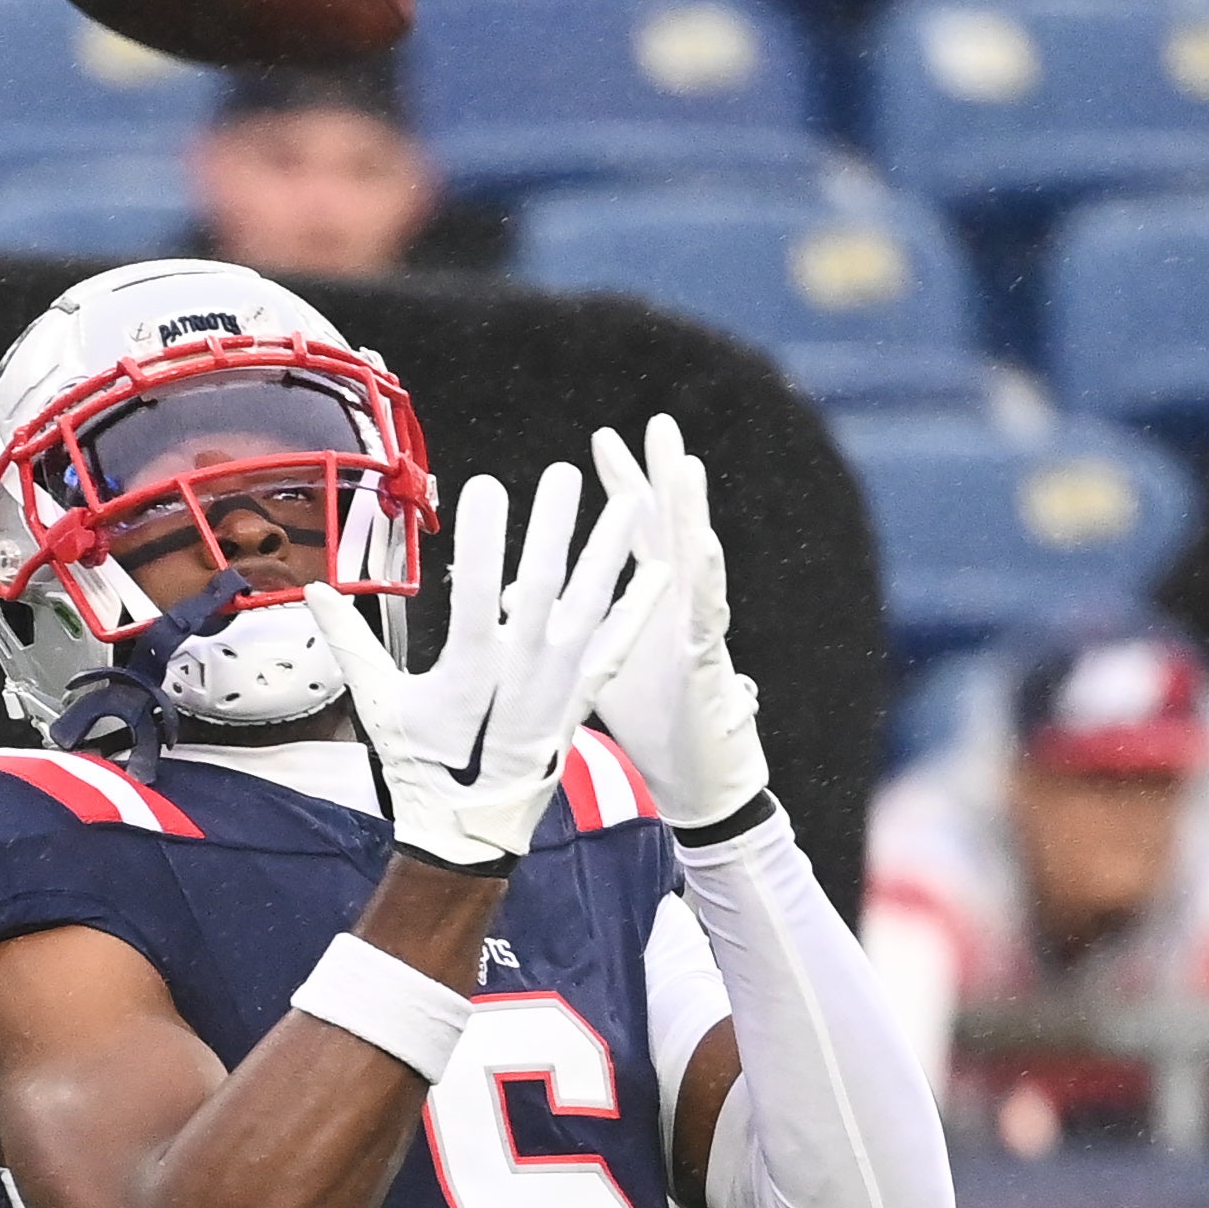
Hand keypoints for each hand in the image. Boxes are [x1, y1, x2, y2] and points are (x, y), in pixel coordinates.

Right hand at [304, 461, 663, 871]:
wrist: (468, 828)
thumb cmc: (421, 764)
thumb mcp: (378, 704)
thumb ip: (350, 643)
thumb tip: (314, 591)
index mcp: (468, 668)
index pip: (473, 591)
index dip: (480, 539)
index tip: (486, 486)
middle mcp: (521, 670)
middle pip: (541, 587)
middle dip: (553, 528)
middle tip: (565, 475)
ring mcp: (558, 683)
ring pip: (590, 607)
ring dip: (608, 552)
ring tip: (627, 501)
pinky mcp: (580, 697)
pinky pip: (617, 646)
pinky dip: (640, 608)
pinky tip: (660, 572)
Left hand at [587, 415, 770, 831]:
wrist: (693, 782)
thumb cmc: (650, 721)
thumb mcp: (591, 665)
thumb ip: (553, 624)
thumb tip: (502, 595)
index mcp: (647, 603)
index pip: (631, 533)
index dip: (621, 487)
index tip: (602, 442)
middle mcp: (676, 609)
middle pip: (669, 531)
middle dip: (662, 478)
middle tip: (660, 425)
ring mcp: (695, 633)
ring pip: (697, 561)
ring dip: (692, 514)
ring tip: (687, 467)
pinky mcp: (704, 668)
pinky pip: (706, 618)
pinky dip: (705, 581)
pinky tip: (699, 547)